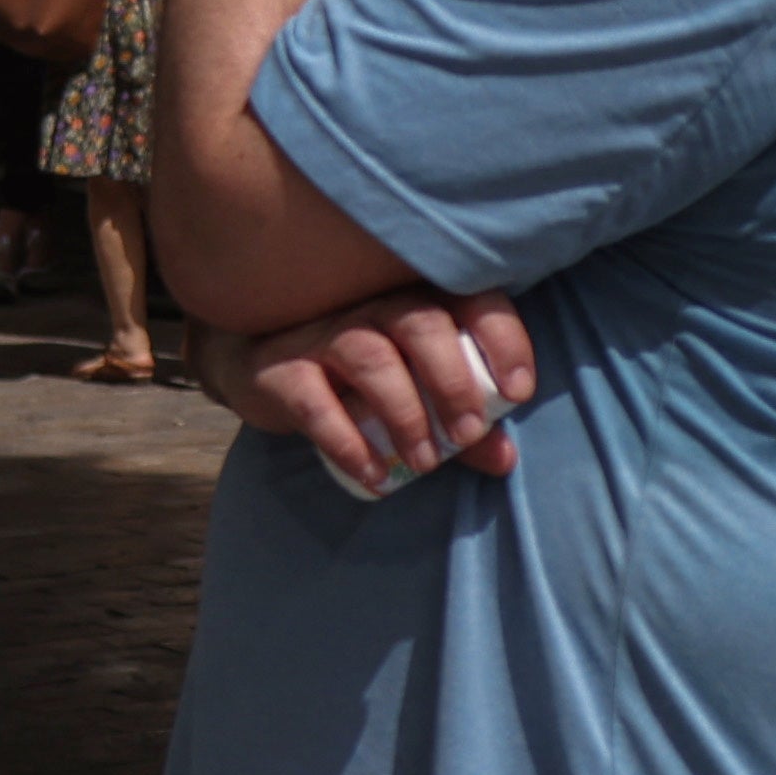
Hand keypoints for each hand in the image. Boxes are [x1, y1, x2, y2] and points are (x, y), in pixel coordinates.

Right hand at [216, 287, 544, 496]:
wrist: (258, 368)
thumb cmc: (354, 380)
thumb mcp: (415, 397)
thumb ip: (459, 424)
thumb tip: (505, 460)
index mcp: (417, 302)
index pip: (470, 300)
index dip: (501, 340)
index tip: (517, 392)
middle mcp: (372, 306)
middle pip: (420, 324)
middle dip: (452, 381)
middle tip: (468, 433)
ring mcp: (323, 333)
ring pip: (371, 358)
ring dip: (405, 414)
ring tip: (425, 462)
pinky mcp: (280, 369)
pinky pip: (314, 401)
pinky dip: (347, 441)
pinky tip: (373, 474)